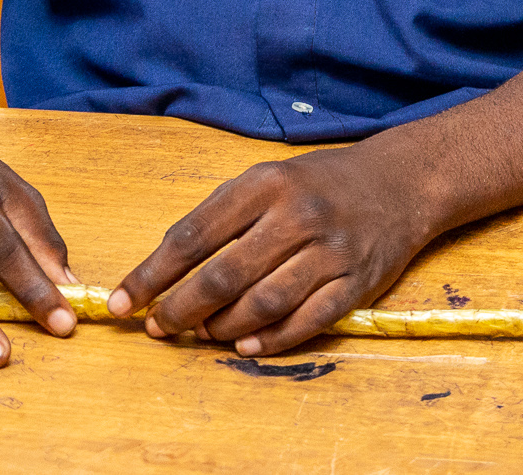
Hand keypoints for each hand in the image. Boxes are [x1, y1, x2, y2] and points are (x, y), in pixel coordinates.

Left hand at [109, 141, 432, 356]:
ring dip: (221, 329)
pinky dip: (269, 341)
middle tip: (158, 328)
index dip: (151, 274)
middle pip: (224, 276)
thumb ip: (221, 216)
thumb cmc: (320, 183)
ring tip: (202, 334)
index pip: (194, 235)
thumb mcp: (269, 178)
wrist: (401, 181)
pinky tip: (244, 345)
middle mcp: (299, 215)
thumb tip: (165, 271)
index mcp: (268, 184)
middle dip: (180, 310)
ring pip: (261, 304)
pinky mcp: (356, 282)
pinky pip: (305, 322)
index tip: (122, 302)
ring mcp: (331, 251)